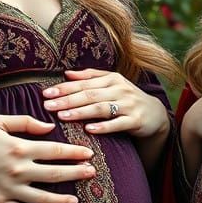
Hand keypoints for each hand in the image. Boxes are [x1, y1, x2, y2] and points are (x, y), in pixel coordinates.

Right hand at [0, 114, 96, 202]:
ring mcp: (9, 189)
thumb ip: (25, 122)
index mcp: (19, 147)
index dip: (74, 152)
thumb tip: (49, 126)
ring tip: (76, 200)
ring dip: (62, 199)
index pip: (54, 150)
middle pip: (54, 174)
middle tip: (91, 174)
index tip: (88, 154)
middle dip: (76, 174)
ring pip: (42, 198)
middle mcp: (17, 170)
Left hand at [42, 68, 168, 137]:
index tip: (46, 94)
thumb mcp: (111, 84)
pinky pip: (118, 123)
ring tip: (63, 116)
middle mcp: (120, 89)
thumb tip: (67, 73)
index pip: (84, 83)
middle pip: (90, 94)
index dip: (64, 88)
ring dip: (81, 112)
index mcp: (111, 79)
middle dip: (67, 100)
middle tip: (48, 106)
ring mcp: (128, 105)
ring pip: (101, 108)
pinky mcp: (136, 120)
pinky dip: (104, 126)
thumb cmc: (126, 98)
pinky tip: (89, 129)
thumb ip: (90, 77)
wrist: (155, 114)